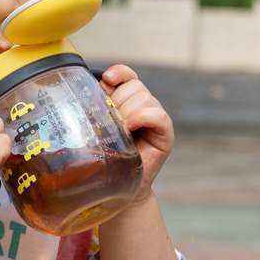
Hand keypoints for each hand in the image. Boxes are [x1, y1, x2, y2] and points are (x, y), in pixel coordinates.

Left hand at [99, 65, 173, 204]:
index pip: (127, 75)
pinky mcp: (165, 132)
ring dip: (127, 111)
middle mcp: (144, 105)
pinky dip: (141, 117)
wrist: (118, 186)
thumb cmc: (105, 158)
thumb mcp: (97, 128)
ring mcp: (156, 118)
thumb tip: (93, 88)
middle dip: (117, 101)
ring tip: (119, 130)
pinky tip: (129, 128)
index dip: (118, 72)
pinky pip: (157, 114)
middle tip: (109, 122)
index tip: (106, 80)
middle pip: (134, 85)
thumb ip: (98, 108)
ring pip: (144, 97)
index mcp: (128, 100)